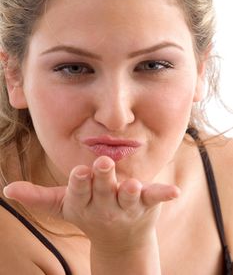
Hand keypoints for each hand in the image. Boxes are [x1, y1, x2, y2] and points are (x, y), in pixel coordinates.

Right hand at [3, 156, 179, 248]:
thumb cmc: (88, 213)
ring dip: (130, 193)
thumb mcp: (62, 206)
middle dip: (102, 179)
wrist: (120, 240)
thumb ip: (37, 197)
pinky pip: (154, 198)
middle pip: (103, 191)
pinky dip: (163, 194)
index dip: (79, 184)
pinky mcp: (146, 204)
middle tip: (101, 165)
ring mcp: (126, 206)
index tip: (79, 173)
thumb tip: (6, 189)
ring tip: (131, 186)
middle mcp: (105, 206)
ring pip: (127, 198)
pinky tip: (174, 192)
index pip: (78, 193)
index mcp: (84, 203)